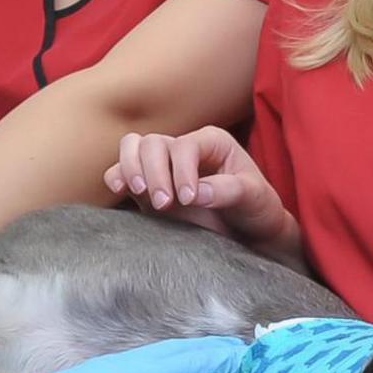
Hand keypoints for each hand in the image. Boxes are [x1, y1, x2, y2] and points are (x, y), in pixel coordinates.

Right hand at [104, 128, 294, 252]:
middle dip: (154, 172)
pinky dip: (117, 177)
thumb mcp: (254, 197)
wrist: (248, 230)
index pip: (184, 146)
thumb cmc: (256, 208)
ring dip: (131, 169)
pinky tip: (121, 190)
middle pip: (153, 143)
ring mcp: (163, 165)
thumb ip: (228, 191)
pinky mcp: (148, 185)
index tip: (189, 199)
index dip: (182, 170)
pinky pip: (121, 170)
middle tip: (164, 204)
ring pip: (132, 147)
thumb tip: (195, 193)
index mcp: (211, 142)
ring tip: (141, 193)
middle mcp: (183, 148)